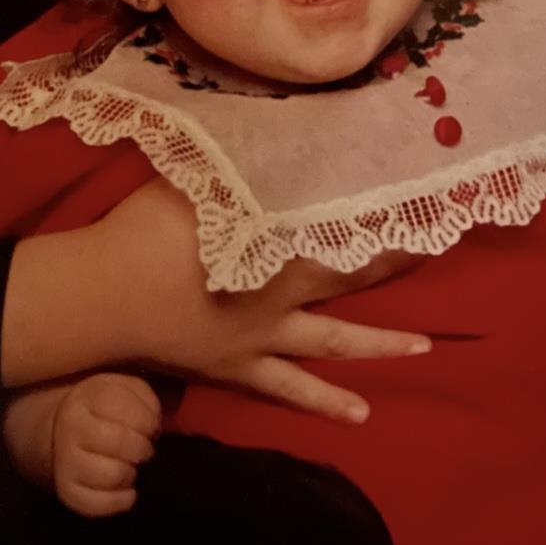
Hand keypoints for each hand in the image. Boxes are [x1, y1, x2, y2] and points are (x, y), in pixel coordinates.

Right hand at [3, 177, 428, 422]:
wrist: (105, 294)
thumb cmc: (145, 227)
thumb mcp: (195, 178)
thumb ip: (238, 162)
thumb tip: (274, 130)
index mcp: (272, 243)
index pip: (341, 224)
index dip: (381, 212)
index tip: (422, 196)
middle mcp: (280, 293)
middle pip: (349, 275)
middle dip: (393, 261)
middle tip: (440, 248)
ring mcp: (263, 338)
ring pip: (334, 340)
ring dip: (380, 343)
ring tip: (425, 346)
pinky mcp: (239, 368)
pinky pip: (291, 388)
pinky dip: (327, 401)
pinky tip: (361, 414)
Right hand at [3, 374, 160, 517]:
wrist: (63, 430)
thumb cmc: (103, 407)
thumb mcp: (122, 388)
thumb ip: (144, 398)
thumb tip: (154, 426)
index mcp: (86, 397)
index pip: (121, 406)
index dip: (147, 420)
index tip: (151, 426)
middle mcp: (71, 428)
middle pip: (119, 442)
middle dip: (142, 448)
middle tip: (144, 449)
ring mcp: (66, 462)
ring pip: (113, 475)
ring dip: (132, 473)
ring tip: (131, 465)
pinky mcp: (67, 492)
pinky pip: (100, 504)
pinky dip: (122, 500)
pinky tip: (127, 489)